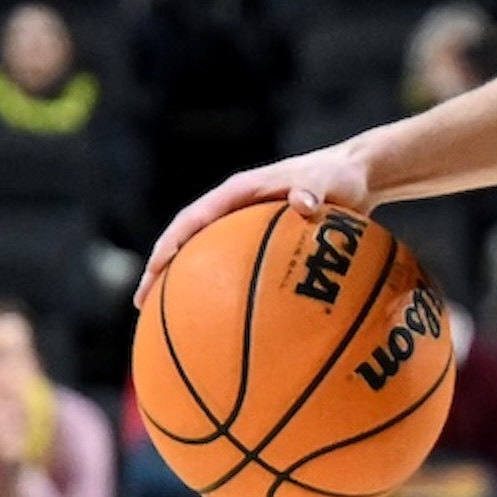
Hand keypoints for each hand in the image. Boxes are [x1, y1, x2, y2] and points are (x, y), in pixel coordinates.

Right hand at [137, 143, 376, 304]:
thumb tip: (302, 204)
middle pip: (185, 239)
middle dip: (160, 269)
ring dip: (181, 281)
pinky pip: (229, 264)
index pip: (193, 218)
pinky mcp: (256, 239)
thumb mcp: (328, 181)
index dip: (170, 244)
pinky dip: (218, 287)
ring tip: (163, 319)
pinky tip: (220, 321)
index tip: (153, 270)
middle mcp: (233, 207)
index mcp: (239, 191)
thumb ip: (313, 189)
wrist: (355, 175)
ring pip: (202, 254)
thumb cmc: (340, 177)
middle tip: (141, 303)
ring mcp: (242, 223)